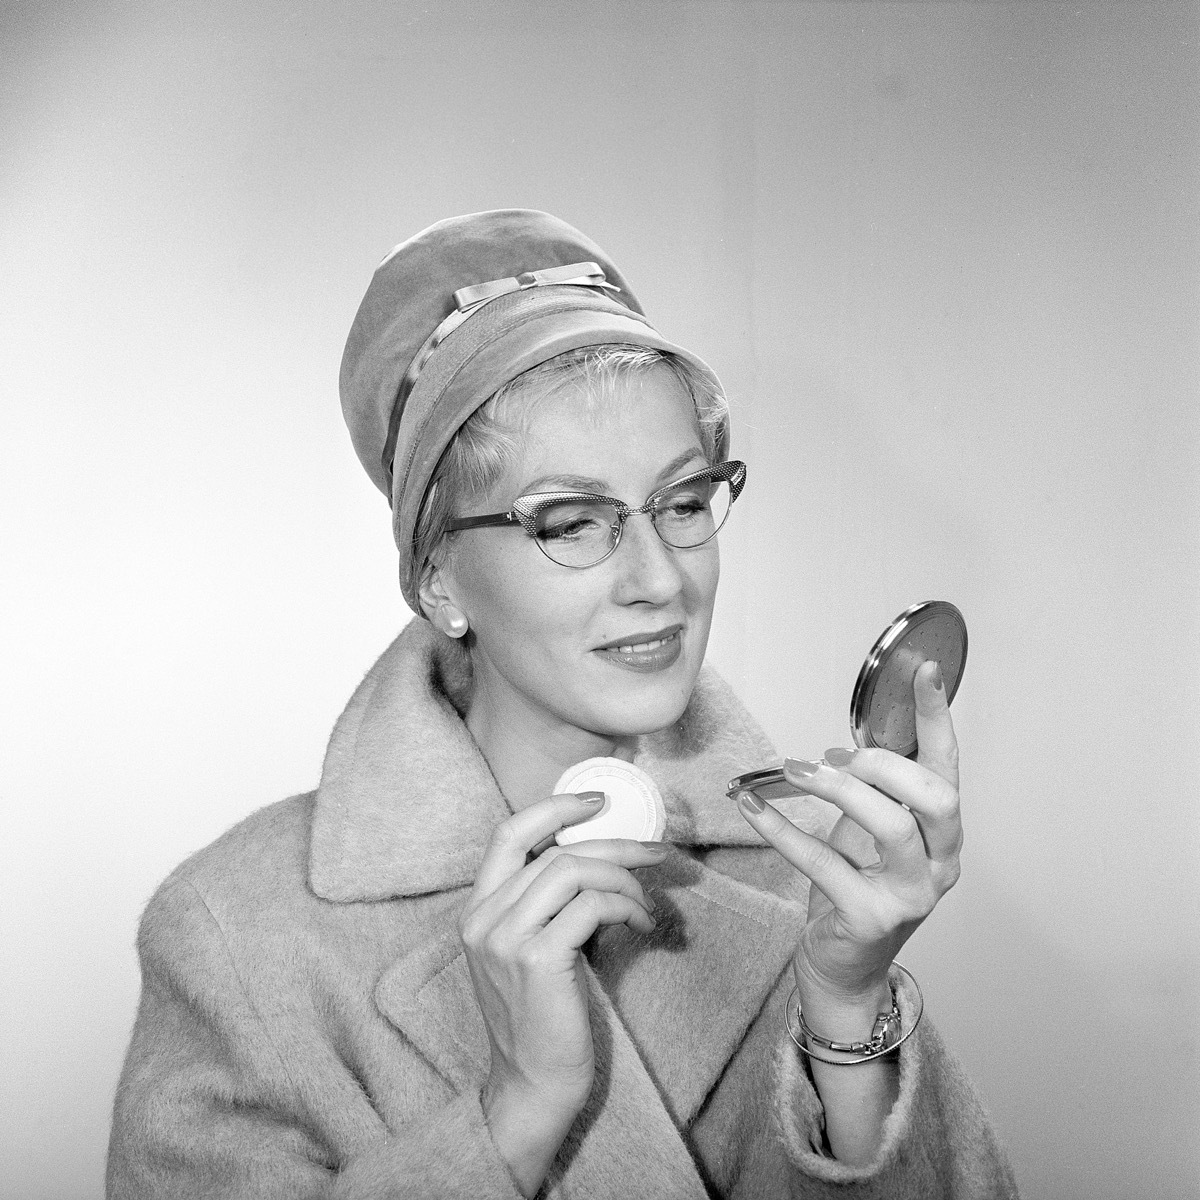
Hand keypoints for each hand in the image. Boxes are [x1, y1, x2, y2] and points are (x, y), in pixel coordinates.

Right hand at [459, 793, 665, 1195]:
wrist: (531, 1086)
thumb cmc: (541, 1019)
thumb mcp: (531, 950)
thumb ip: (546, 905)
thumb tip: (601, 860)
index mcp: (478, 911)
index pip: (507, 834)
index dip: (553, 808)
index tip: (597, 800)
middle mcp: (484, 919)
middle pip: (555, 853)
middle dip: (615, 846)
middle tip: (655, 850)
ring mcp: (505, 938)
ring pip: (574, 871)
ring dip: (624, 881)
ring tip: (646, 906)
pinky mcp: (537, 959)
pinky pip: (592, 906)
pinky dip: (626, 907)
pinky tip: (641, 926)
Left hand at [736, 660, 961, 1019]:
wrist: (845, 965)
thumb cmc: (857, 886)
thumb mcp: (870, 831)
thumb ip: (874, 789)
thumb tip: (850, 738)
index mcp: (942, 831)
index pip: (948, 764)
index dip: (938, 715)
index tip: (925, 669)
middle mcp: (940, 862)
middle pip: (934, 796)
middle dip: (883, 763)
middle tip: (835, 756)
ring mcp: (911, 894)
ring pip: (890, 826)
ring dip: (838, 789)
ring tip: (795, 771)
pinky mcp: (870, 918)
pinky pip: (823, 863)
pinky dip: (781, 829)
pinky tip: (752, 805)